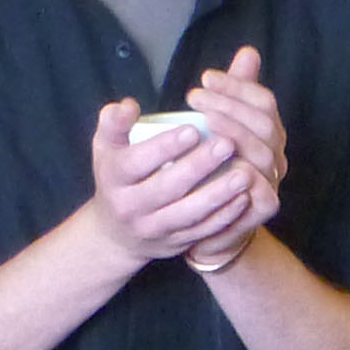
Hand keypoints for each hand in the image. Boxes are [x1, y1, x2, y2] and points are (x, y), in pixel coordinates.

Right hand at [84, 99, 257, 267]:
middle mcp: (130, 206)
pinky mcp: (174, 243)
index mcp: (114, 178)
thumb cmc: (116, 176)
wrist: (115, 233)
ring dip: (218, 194)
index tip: (193, 129)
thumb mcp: (105, 147)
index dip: (165, 147)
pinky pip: (202, 231)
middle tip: (227, 144)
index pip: (137, 162)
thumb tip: (129, 105)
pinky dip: (224, 216)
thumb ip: (113, 121)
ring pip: (188, 213)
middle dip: (199, 167)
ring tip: (243, 174)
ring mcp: (154, 228)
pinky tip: (243, 198)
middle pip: (167, 188)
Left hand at [182, 46, 287, 273]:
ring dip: (232, 131)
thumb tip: (249, 52)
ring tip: (201, 119)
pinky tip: (218, 158)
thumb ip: (233, 93)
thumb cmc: (211, 173)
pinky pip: (261, 188)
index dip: (237, 86)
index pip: (263, 100)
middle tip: (195, 95)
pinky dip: (241, 172)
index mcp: (267, 133)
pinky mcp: (265, 207)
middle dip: (229, 104)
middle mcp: (275, 154)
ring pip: (262, 151)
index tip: (206, 78)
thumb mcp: (218, 128)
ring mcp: (272, 180)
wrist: (209, 228)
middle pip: (264, 122)